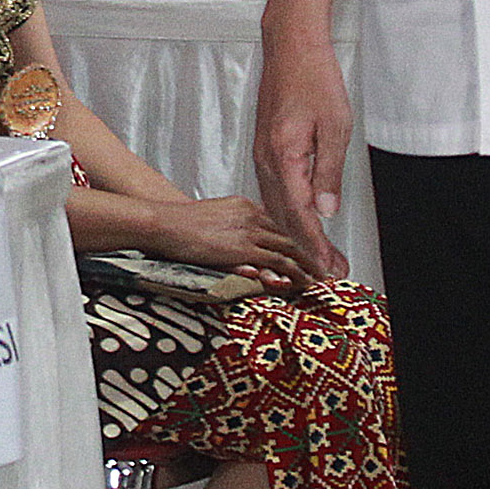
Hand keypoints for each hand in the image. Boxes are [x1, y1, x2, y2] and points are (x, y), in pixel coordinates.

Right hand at [142, 195, 316, 286]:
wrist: (163, 222)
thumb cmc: (180, 224)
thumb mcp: (214, 218)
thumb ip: (233, 228)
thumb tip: (243, 245)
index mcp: (245, 206)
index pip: (280, 224)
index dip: (298, 240)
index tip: (310, 253)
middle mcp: (252, 215)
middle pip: (290, 235)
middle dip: (311, 253)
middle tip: (327, 269)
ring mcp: (249, 231)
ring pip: (289, 249)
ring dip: (308, 266)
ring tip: (320, 280)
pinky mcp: (243, 248)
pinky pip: (278, 261)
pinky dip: (294, 272)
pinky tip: (303, 282)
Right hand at [253, 31, 353, 278]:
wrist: (291, 48)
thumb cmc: (314, 79)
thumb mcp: (335, 127)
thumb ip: (329, 171)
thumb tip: (327, 210)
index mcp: (283, 157)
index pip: (299, 214)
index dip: (315, 245)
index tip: (328, 266)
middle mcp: (266, 160)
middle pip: (284, 216)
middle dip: (306, 248)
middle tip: (329, 270)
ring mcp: (263, 154)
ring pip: (276, 205)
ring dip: (297, 232)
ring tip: (319, 254)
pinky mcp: (265, 148)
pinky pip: (273, 190)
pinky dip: (287, 213)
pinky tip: (299, 221)